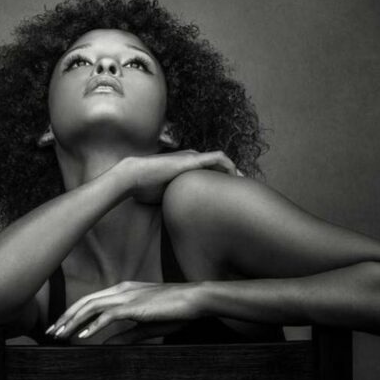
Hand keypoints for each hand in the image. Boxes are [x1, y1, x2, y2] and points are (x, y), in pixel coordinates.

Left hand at [45, 281, 204, 343]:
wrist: (195, 300)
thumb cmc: (175, 311)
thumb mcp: (145, 325)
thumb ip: (124, 334)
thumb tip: (106, 345)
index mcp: (122, 291)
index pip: (90, 301)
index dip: (73, 314)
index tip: (60, 327)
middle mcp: (120, 290)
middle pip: (84, 302)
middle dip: (65, 317)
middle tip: (51, 332)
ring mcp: (126, 296)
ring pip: (91, 307)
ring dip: (74, 321)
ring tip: (61, 335)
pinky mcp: (134, 306)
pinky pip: (108, 315)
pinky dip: (94, 325)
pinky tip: (84, 335)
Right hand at [115, 150, 242, 204]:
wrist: (135, 177)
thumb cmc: (146, 188)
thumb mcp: (167, 197)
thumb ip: (179, 202)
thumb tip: (184, 222)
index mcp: (187, 170)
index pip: (211, 173)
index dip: (222, 183)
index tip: (231, 198)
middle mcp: (192, 161)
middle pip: (220, 166)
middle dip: (233, 178)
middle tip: (244, 192)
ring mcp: (193, 158)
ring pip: (222, 161)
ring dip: (235, 171)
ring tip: (244, 185)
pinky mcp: (193, 159)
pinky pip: (218, 158)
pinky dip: (229, 166)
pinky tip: (236, 177)